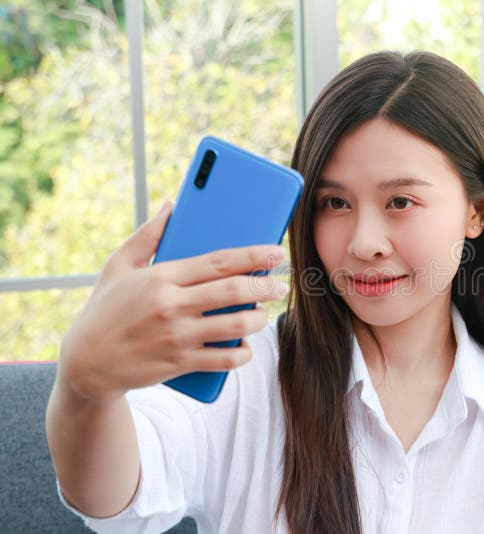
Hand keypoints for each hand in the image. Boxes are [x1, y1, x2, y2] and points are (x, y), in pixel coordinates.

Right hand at [58, 200, 287, 403]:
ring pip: (235, 326)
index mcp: (160, 277)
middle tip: (281, 285)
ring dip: (259, 319)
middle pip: (233, 293)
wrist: (84, 365)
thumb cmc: (103, 310)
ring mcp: (176, 337)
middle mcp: (170, 306)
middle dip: (265, 287)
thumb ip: (148, 235)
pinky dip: (242, 353)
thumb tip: (171, 205)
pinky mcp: (178, 364)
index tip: (276, 252)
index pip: (217, 262)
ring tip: (263, 314)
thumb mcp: (118, 267)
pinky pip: (223, 359)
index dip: (253, 256)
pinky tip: (247, 346)